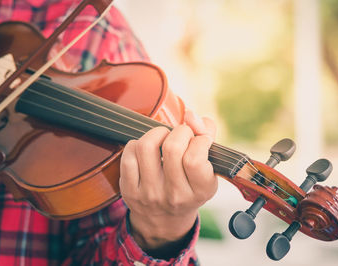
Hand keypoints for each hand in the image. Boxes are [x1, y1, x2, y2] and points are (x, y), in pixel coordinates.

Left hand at [119, 110, 216, 255]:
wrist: (165, 220)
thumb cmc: (190, 186)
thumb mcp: (208, 168)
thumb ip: (207, 135)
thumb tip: (191, 115)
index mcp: (199, 191)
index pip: (195, 158)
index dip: (199, 139)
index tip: (200, 139)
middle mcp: (174, 195)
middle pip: (172, 148)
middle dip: (180, 130)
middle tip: (183, 134)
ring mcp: (149, 194)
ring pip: (146, 147)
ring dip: (158, 133)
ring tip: (164, 137)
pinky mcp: (129, 190)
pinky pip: (128, 155)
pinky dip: (138, 143)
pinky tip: (147, 149)